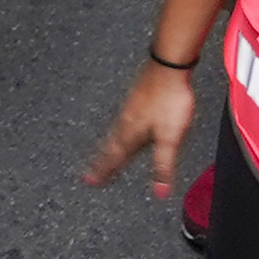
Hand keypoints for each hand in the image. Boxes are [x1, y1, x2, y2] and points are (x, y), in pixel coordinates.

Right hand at [77, 53, 196, 193]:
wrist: (168, 67)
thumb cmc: (168, 99)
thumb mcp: (170, 138)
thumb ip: (163, 164)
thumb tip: (159, 191)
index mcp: (130, 133)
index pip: (114, 158)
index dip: (103, 172)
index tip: (90, 182)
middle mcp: (125, 122)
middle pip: (109, 147)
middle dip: (99, 163)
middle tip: (88, 174)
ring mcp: (129, 109)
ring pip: (113, 134)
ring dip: (105, 148)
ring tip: (100, 155)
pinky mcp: (136, 99)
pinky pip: (121, 122)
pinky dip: (116, 132)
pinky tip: (121, 128)